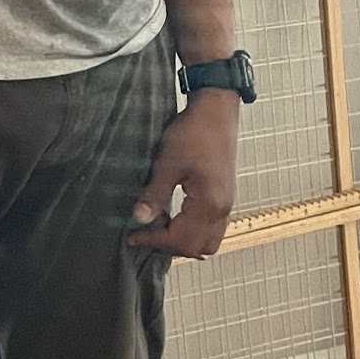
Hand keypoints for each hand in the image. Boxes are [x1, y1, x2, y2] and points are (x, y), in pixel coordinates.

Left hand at [127, 88, 238, 256]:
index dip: (154, 240)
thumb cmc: (195, 132)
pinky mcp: (224, 196)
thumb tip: (139, 218)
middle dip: (170, 246)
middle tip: (146, 232)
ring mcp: (226, 204)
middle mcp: (223, 209)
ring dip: (183, 239)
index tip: (133, 234)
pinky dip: (193, 229)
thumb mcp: (168, 163)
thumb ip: (155, 194)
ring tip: (158, 224)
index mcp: (210, 204)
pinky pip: (212, 227)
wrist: (217, 110)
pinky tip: (173, 214)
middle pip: (199, 248)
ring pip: (208, 240)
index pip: (181, 240)